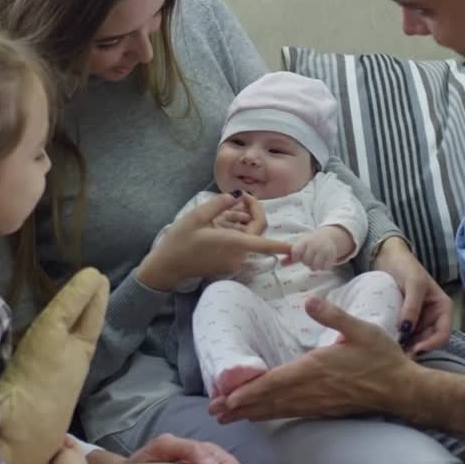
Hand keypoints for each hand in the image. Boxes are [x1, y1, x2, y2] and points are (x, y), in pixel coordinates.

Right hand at [138, 194, 290, 290]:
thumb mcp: (196, 217)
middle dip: (252, 212)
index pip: (264, 243)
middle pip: (256, 231)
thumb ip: (219, 204)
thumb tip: (235, 197)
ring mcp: (232, 261)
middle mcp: (236, 254)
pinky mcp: (227, 263)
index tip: (297, 247)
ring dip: (241, 220)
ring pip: (247, 236)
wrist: (167, 267)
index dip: (282, 245)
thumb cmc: (179, 241)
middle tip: (241, 197)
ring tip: (226, 207)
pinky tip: (222, 220)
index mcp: (232, 243)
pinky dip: (234, 230)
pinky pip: (239, 243)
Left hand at [208, 297, 413, 422]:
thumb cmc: (381, 357)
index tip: (227, 399)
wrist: (402, 389)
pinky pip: (291, 413)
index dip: (249, 392)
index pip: (276, 383)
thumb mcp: (361, 328)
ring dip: (251, 413)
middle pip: (269, 401)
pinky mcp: (324, 409)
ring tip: (227, 417)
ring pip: (278, 410)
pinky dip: (271, 415)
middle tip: (213, 412)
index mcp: (316, 369)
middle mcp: (312, 390)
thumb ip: (333, 315)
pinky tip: (260, 415)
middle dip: (240, 408)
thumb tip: (310, 300)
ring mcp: (317, 403)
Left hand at [289, 227, 348, 271]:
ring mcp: (324, 249)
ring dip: (313, 267)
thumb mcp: (300, 245)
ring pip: (315, 266)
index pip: (296, 251)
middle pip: (306, 261)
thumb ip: (291, 256)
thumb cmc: (310, 243)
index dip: (295, 257)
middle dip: (306, 262)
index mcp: (304, 241)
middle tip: (308, 259)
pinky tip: (321, 262)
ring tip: (314, 262)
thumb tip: (281, 264)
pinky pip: (324, 268)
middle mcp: (315, 244)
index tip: (297, 257)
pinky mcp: (332, 255)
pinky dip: (322, 267)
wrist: (327, 237)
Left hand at [373, 237, 452, 354]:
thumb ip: (412, 306)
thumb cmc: (406, 267)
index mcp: (442, 309)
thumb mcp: (413, 283)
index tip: (415, 350)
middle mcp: (433, 317)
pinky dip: (399, 341)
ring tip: (392, 352)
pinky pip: (404, 336)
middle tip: (400, 356)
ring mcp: (419, 321)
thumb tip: (406, 330)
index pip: (443, 334)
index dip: (431, 345)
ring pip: (416, 342)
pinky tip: (388, 345)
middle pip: (429, 342)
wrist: (387, 257)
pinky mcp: (404, 322)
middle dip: (417, 350)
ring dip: (407, 348)